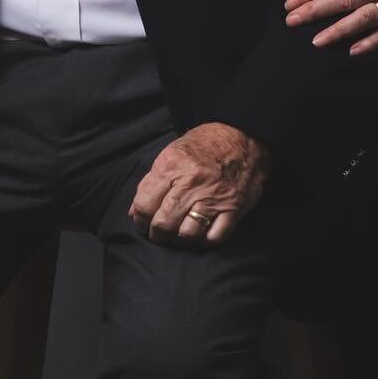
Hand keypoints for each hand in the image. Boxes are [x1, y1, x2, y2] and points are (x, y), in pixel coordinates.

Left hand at [129, 122, 271, 245]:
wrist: (243, 137)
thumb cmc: (204, 147)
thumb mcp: (171, 154)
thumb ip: (151, 182)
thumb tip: (134, 212)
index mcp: (172, 167)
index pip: (145, 205)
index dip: (140, 219)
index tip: (144, 222)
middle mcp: (192, 184)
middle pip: (164, 224)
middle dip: (157, 234)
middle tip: (160, 233)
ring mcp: (214, 198)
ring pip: (188, 235)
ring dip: (180, 240)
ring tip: (179, 234)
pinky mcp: (233, 209)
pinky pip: (214, 238)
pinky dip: (204, 241)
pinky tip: (200, 234)